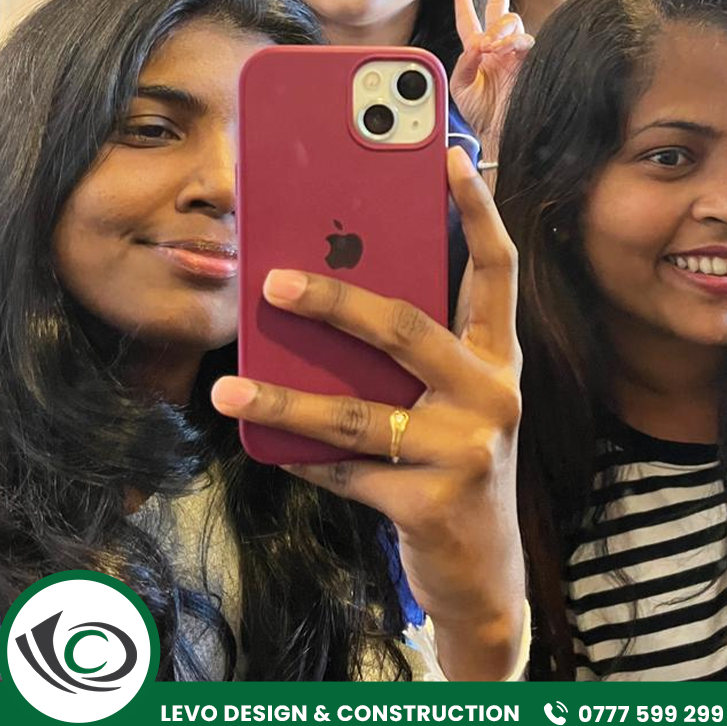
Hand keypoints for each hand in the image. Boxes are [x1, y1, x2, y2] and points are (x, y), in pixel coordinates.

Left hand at [211, 148, 523, 679]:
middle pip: (408, 330)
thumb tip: (335, 293)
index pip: (498, 271)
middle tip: (272, 282)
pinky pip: (343, 471)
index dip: (479, 211)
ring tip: (226, 386)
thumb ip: (416, 355)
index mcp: (500, 360)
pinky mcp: (430, 502)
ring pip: (357, 412)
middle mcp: (493, 396)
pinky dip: (296, 455)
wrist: (484, 570)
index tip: (449, 156)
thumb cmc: (458, 463)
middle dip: (336, 300)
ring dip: (283, 398)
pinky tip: (258, 442)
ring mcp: (466, 451)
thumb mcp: (452, 401)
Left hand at [451, 0, 533, 167]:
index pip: (468, 22)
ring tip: (492, 45)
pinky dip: (513, 41)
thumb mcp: (460, 88)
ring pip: (512, 21)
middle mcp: (496, 49)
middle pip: (498, 10)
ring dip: (500, 26)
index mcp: (476, 53)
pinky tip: (504, 51)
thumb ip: (462, 63)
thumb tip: (476, 45)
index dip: (463, 5)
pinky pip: (525, 40)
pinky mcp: (529, 61)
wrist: (499, 132)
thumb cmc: (480, 115)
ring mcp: (514, 53)